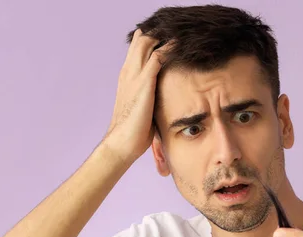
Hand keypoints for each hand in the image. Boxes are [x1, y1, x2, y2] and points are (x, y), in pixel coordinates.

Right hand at [102, 29, 171, 162]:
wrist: (122, 142)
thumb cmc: (133, 130)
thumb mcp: (142, 107)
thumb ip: (149, 97)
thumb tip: (161, 99)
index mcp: (126, 77)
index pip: (136, 49)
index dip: (148, 39)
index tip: (164, 35)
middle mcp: (128, 72)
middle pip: (141, 41)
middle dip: (157, 32)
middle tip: (174, 29)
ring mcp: (135, 76)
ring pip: (147, 43)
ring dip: (162, 35)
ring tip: (178, 30)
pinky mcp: (144, 83)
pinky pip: (157, 57)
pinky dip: (168, 48)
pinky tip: (179, 44)